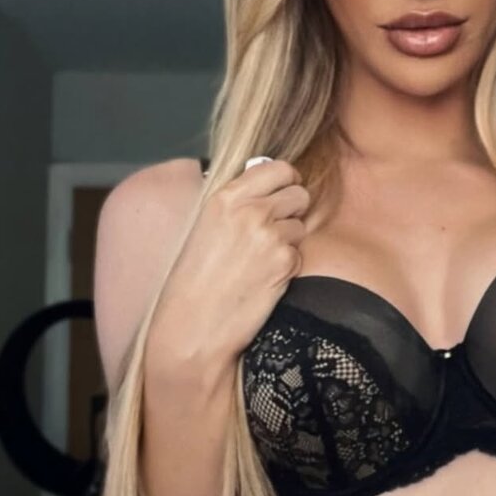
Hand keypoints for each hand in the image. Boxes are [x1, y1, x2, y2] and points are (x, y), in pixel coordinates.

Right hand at [150, 158, 310, 374]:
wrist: (193, 326)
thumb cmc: (193, 280)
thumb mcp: (205, 226)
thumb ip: (236, 202)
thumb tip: (267, 182)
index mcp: (225, 196)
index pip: (278, 168)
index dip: (287, 180)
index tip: (283, 192)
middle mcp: (250, 211)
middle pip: (299, 193)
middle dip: (293, 209)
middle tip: (276, 229)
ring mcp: (270, 236)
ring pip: (301, 224)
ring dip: (290, 240)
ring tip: (261, 260)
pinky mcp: (285, 262)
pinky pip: (300, 254)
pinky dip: (288, 266)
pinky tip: (264, 279)